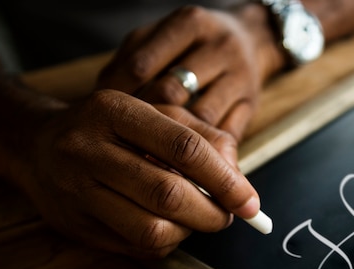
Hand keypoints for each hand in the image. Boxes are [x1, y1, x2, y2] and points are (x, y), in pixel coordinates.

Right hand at [3, 90, 259, 257]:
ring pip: (151, 229)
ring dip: (189, 232)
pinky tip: (168, 226)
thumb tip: (240, 182)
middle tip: (227, 216)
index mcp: (115, 110)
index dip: (225, 180)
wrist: (36, 145)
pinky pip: (136, 248)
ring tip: (196, 219)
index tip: (250, 202)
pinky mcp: (75, 225)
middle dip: (211, 213)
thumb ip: (204, 139)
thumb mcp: (157, 115)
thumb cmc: (112, 130)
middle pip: (168, 194)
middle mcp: (88, 148)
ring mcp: (76, 191)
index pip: (184, 148)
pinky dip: (166, 243)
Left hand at [97, 5, 271, 140]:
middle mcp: (218, 47)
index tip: (103, 117)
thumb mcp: (163, 37)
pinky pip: (224, 135)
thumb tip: (99, 96)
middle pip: (171, 91)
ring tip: (151, 155)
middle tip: (124, 140)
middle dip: (144, 119)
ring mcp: (239, 77)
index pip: (142, 64)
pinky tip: (183, 160)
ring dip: (173, 140)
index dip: (118, 95)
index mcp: (189, 24)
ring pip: (200, 118)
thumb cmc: (194, 44)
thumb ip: (133, 59)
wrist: (254, 40)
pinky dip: (202, 152)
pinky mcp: (251, 105)